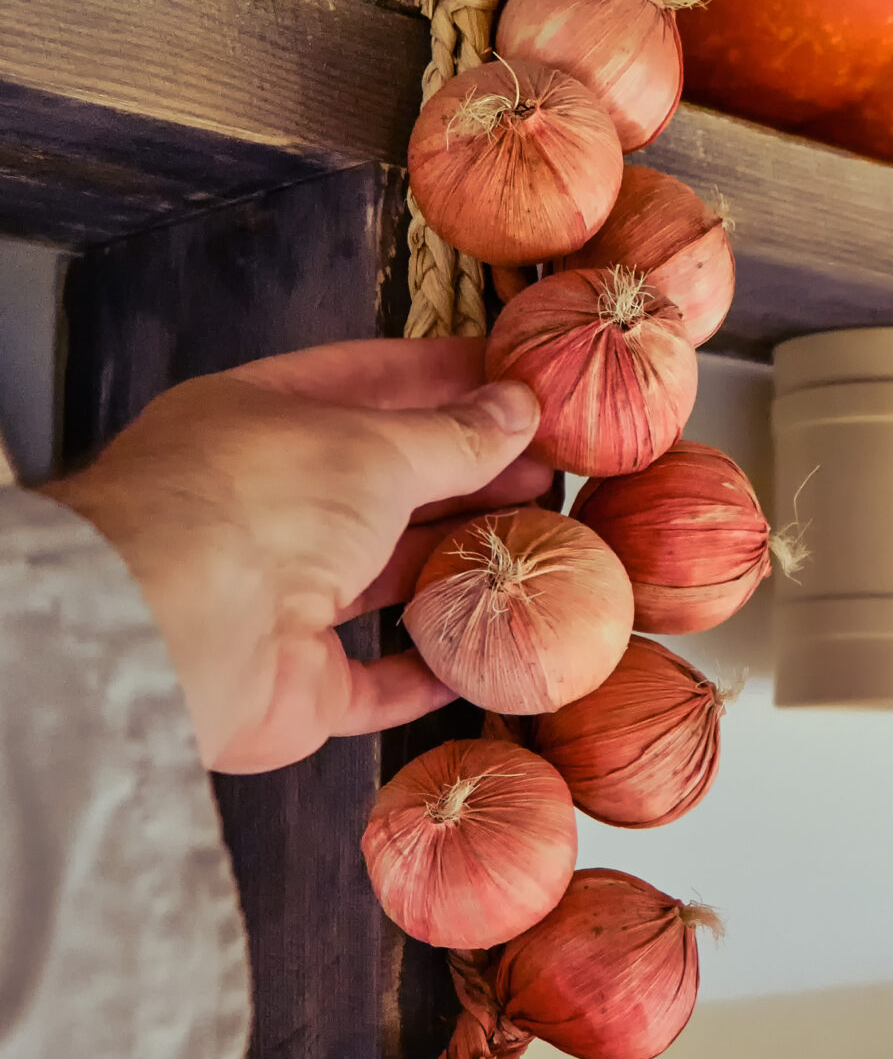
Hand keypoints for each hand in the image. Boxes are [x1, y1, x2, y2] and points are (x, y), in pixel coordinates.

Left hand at [40, 339, 547, 773]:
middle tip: (548, 468)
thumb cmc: (259, 506)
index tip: (516, 379)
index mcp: (257, 424)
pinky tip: (489, 649)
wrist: (176, 634)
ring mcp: (275, 598)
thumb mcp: (375, 447)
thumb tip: (517, 408)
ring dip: (458, 562)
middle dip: (466, 473)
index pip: (362, 382)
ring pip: (384, 577)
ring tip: (538, 542)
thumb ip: (454, 435)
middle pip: (380, 484)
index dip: (441, 376)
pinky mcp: (295, 682)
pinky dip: (434, 667)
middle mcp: (262, 507)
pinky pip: (378, 678)